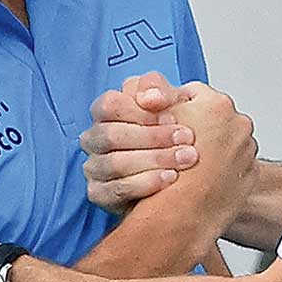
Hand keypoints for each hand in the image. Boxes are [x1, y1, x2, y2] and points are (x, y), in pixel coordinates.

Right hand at [79, 71, 198, 213]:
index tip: (174, 116)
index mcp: (105, 112)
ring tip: (185, 159)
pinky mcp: (99, 193)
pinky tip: (170, 178)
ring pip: (114, 163)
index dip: (141, 111)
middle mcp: (95, 139)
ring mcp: (94, 167)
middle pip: (111, 135)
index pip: (109, 105)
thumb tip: (151, 98)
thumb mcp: (169, 102)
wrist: (182, 175)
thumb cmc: (170, 132)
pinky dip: (145, 183)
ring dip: (154, 159)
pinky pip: (115, 190)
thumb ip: (157, 88)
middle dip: (153, 137)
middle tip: (187, 138)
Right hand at [164, 82, 259, 234]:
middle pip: (211, 117)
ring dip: (209, 150)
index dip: (172, 110)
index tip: (166, 122)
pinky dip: (220, 170)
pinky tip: (201, 179)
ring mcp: (247, 149)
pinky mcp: (250, 174)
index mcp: (215, 105)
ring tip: (188, 167)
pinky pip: (233, 165)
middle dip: (195, 128)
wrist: (183, 219)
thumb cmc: (168, 175)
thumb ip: (157, 102)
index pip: (191, 93)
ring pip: (223, 141)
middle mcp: (238, 123)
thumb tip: (155, 93)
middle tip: (177, 145)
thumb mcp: (151, 125)